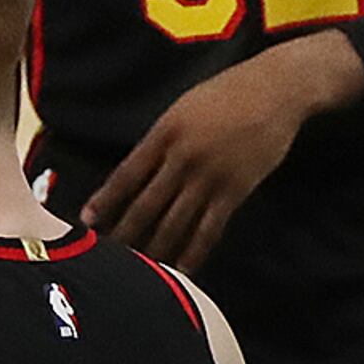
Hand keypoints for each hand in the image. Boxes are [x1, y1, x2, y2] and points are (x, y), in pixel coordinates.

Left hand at [86, 38, 360, 269]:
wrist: (276, 90)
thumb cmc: (228, 93)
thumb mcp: (185, 107)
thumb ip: (162, 138)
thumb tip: (137, 172)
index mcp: (165, 133)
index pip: (126, 175)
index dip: (105, 201)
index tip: (87, 221)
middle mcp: (182, 157)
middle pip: (145, 205)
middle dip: (123, 234)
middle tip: (104, 259)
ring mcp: (209, 177)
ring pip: (173, 224)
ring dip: (153, 251)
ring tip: (137, 273)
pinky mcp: (234, 191)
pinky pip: (209, 230)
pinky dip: (193, 254)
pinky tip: (181, 272)